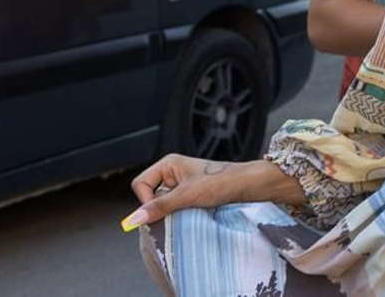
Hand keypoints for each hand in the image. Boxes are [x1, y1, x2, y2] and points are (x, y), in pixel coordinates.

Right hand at [123, 155, 275, 228]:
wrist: (252, 186)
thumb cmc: (223, 182)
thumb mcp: (188, 195)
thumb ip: (160, 207)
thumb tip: (132, 220)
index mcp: (168, 164)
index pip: (140, 185)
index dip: (146, 200)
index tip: (163, 210)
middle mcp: (173, 173)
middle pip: (150, 196)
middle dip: (159, 209)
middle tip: (176, 214)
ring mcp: (182, 186)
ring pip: (163, 206)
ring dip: (172, 213)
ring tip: (188, 214)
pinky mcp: (192, 197)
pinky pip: (176, 210)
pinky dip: (180, 216)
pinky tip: (192, 217)